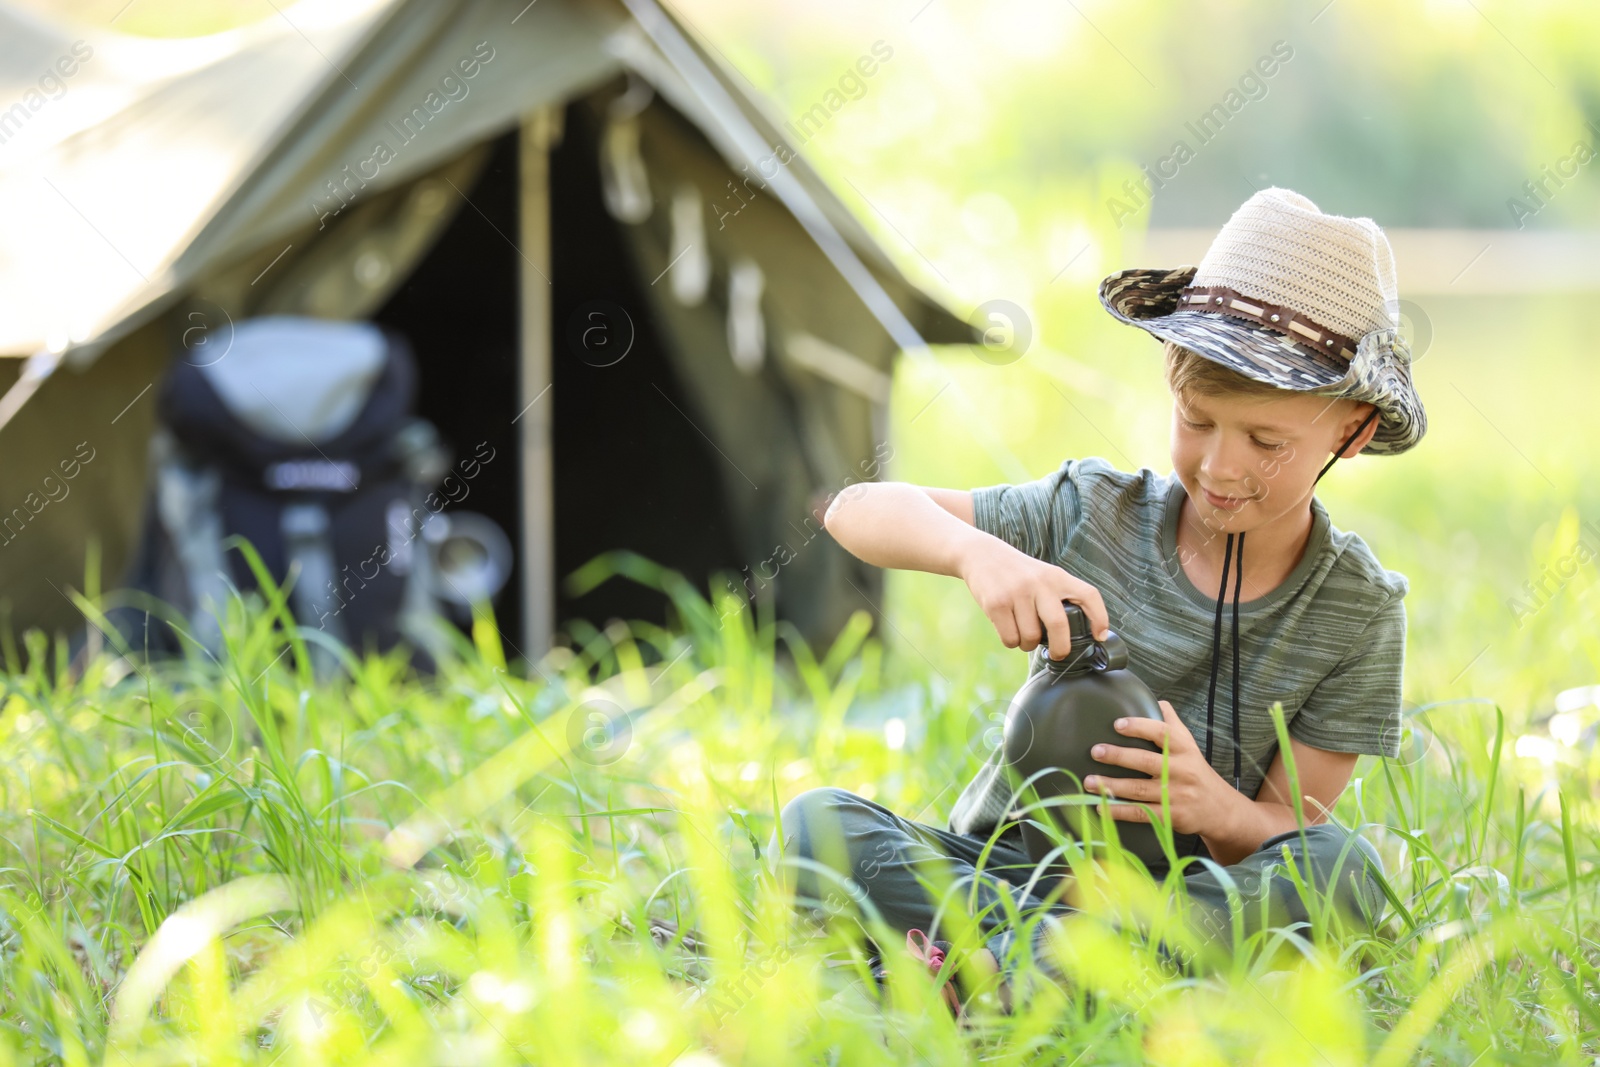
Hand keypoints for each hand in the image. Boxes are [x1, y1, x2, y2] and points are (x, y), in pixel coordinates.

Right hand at [957, 536, 1109, 654]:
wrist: (981, 554)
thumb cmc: (1017, 573)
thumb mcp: (1043, 575)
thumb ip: (1058, 597)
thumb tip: (1071, 636)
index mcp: (1057, 576)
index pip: (1088, 595)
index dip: (1099, 617)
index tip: (1099, 636)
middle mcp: (1039, 583)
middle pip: (1059, 624)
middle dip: (1061, 648)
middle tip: (1059, 655)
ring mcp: (1017, 593)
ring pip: (1031, 637)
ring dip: (1028, 644)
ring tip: (1024, 635)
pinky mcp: (996, 604)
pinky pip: (1010, 638)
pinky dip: (1011, 642)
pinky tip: (1008, 629)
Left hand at [1080, 700, 1233, 835]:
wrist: (1221, 810)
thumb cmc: (1197, 773)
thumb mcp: (1190, 746)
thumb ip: (1172, 724)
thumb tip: (1157, 701)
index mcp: (1183, 749)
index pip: (1162, 733)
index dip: (1139, 727)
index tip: (1117, 724)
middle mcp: (1180, 770)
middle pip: (1145, 761)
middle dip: (1118, 756)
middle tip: (1095, 751)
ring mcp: (1175, 795)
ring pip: (1138, 789)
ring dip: (1111, 786)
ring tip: (1088, 782)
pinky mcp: (1170, 816)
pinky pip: (1141, 813)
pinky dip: (1120, 811)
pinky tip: (1101, 807)